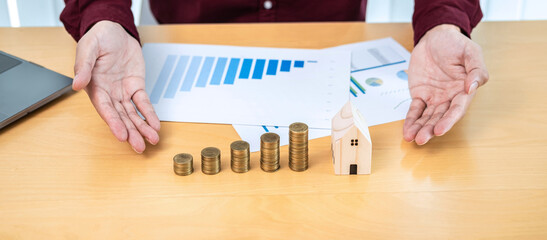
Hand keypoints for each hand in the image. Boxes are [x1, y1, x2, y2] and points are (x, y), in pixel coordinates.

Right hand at [73, 20, 159, 152]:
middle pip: (121, 116)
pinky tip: (155, 125)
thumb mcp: (88, 48)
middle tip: (139, 147)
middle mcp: (109, 93)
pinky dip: (149, 114)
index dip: (114, 122)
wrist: (114, 29)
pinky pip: (143, 103)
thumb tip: (77, 84)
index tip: (122, 136)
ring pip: (133, 114)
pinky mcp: (136, 87)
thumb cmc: (98, 38)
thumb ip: (83, 66)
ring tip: (152, 140)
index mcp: (94, 87)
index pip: (105, 108)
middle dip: (131, 132)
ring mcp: (123, 91)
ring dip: (142, 127)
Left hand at [403, 24, 488, 144]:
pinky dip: (410, 120)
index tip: (440, 130)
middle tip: (421, 139)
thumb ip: (476, 69)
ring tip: (412, 138)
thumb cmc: (455, 44)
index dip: (449, 120)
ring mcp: (434, 97)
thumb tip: (472, 87)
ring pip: (427, 117)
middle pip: (440, 117)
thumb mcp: (470, 51)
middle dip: (431, 129)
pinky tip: (407, 130)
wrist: (435, 36)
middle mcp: (450, 97)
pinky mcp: (420, 94)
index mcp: (464, 90)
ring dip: (420, 128)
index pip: (457, 109)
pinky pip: (415, 110)